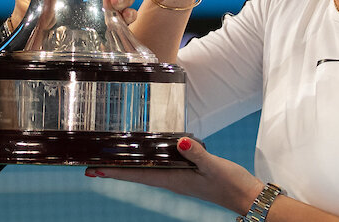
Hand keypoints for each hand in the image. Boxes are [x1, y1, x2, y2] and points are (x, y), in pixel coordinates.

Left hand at [87, 137, 263, 214]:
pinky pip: (158, 169)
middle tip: (90, 165)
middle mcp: (171, 181)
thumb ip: (198, 154)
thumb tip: (181, 141)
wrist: (248, 197)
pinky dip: (145, 163)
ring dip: (127, 167)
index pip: (137, 175)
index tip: (93, 170)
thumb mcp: (215, 167)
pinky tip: (142, 157)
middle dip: (113, 170)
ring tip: (108, 161)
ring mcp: (177, 179)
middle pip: (135, 174)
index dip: (114, 172)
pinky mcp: (185, 176)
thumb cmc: (232, 184)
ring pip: (145, 172)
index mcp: (173, 179)